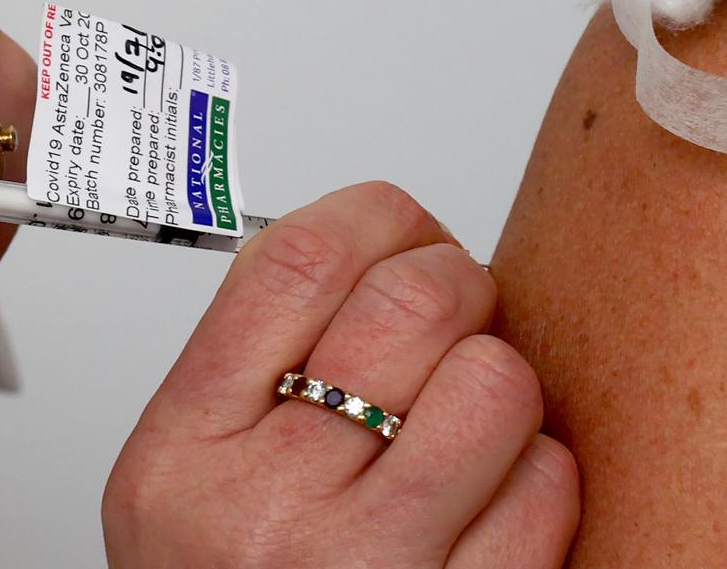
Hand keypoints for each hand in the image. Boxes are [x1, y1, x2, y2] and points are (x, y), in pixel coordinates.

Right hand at [103, 183, 578, 566]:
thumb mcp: (178, 477)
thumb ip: (245, 365)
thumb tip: (365, 253)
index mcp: (182, 452)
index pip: (294, 261)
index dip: (373, 216)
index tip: (397, 229)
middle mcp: (265, 511)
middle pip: (410, 303)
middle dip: (455, 282)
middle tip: (452, 310)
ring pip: (496, 383)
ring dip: (499, 379)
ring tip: (466, 413)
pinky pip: (547, 485)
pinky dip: (536, 470)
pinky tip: (489, 492)